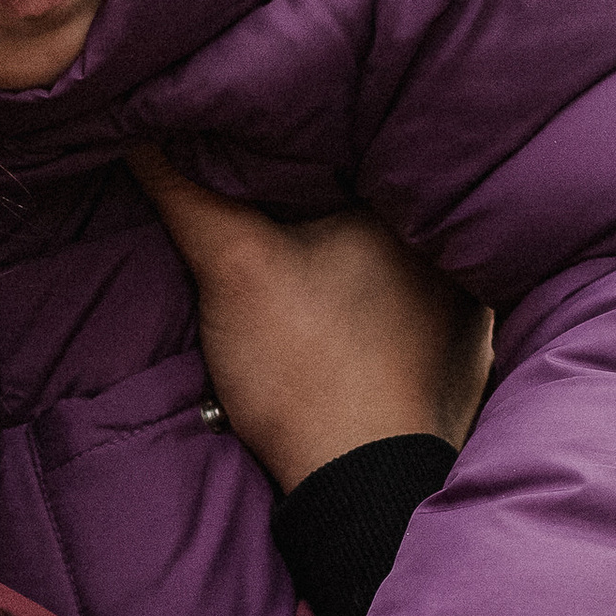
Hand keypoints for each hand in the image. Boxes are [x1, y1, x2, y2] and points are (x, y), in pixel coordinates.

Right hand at [127, 147, 488, 492]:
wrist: (362, 490)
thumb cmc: (307, 370)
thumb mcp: (231, 265)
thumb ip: (186, 188)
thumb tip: (142, 125)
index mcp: (418, 206)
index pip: (358, 142)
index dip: (305, 135)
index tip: (264, 134)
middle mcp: (464, 248)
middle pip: (382, 199)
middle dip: (334, 192)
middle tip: (281, 189)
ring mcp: (473, 308)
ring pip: (402, 251)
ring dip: (364, 247)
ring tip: (315, 246)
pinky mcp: (466, 357)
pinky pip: (418, 302)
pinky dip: (383, 297)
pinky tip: (349, 309)